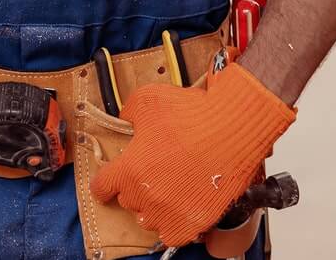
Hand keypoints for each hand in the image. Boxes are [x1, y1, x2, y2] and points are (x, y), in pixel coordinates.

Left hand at [89, 64, 295, 246]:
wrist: (233, 129)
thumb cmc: (194, 115)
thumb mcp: (148, 99)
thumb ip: (128, 113)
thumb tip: (125, 121)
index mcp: (130, 169)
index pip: (102, 186)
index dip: (106, 181)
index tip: (109, 181)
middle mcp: (146, 196)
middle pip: (128, 200)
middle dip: (136, 186)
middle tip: (153, 171)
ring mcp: (170, 212)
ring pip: (148, 219)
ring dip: (154, 206)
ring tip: (169, 189)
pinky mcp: (193, 222)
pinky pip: (173, 235)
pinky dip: (173, 224)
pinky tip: (180, 208)